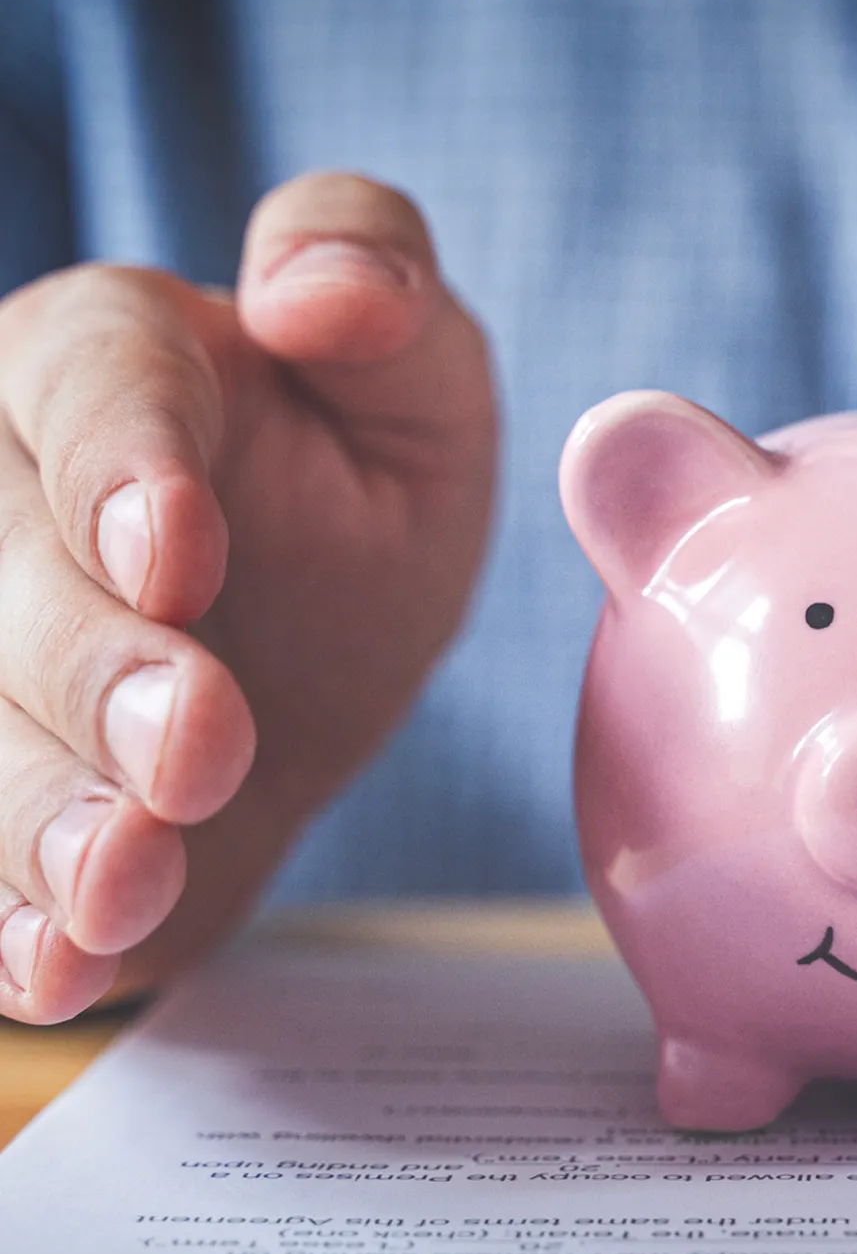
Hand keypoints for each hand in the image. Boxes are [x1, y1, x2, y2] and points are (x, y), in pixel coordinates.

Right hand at [0, 174, 494, 1020]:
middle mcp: (7, 490)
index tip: (178, 554)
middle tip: (197, 749)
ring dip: (36, 813)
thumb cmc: (358, 500)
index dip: (122, 465)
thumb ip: (382, 288)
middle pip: (8, 569)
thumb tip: (316, 286)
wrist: (298, 653)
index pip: (95, 381)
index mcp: (115, 363)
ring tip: (121, 888)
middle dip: (92, 669)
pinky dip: (5, 914)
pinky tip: (57, 967)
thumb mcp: (418, 388)